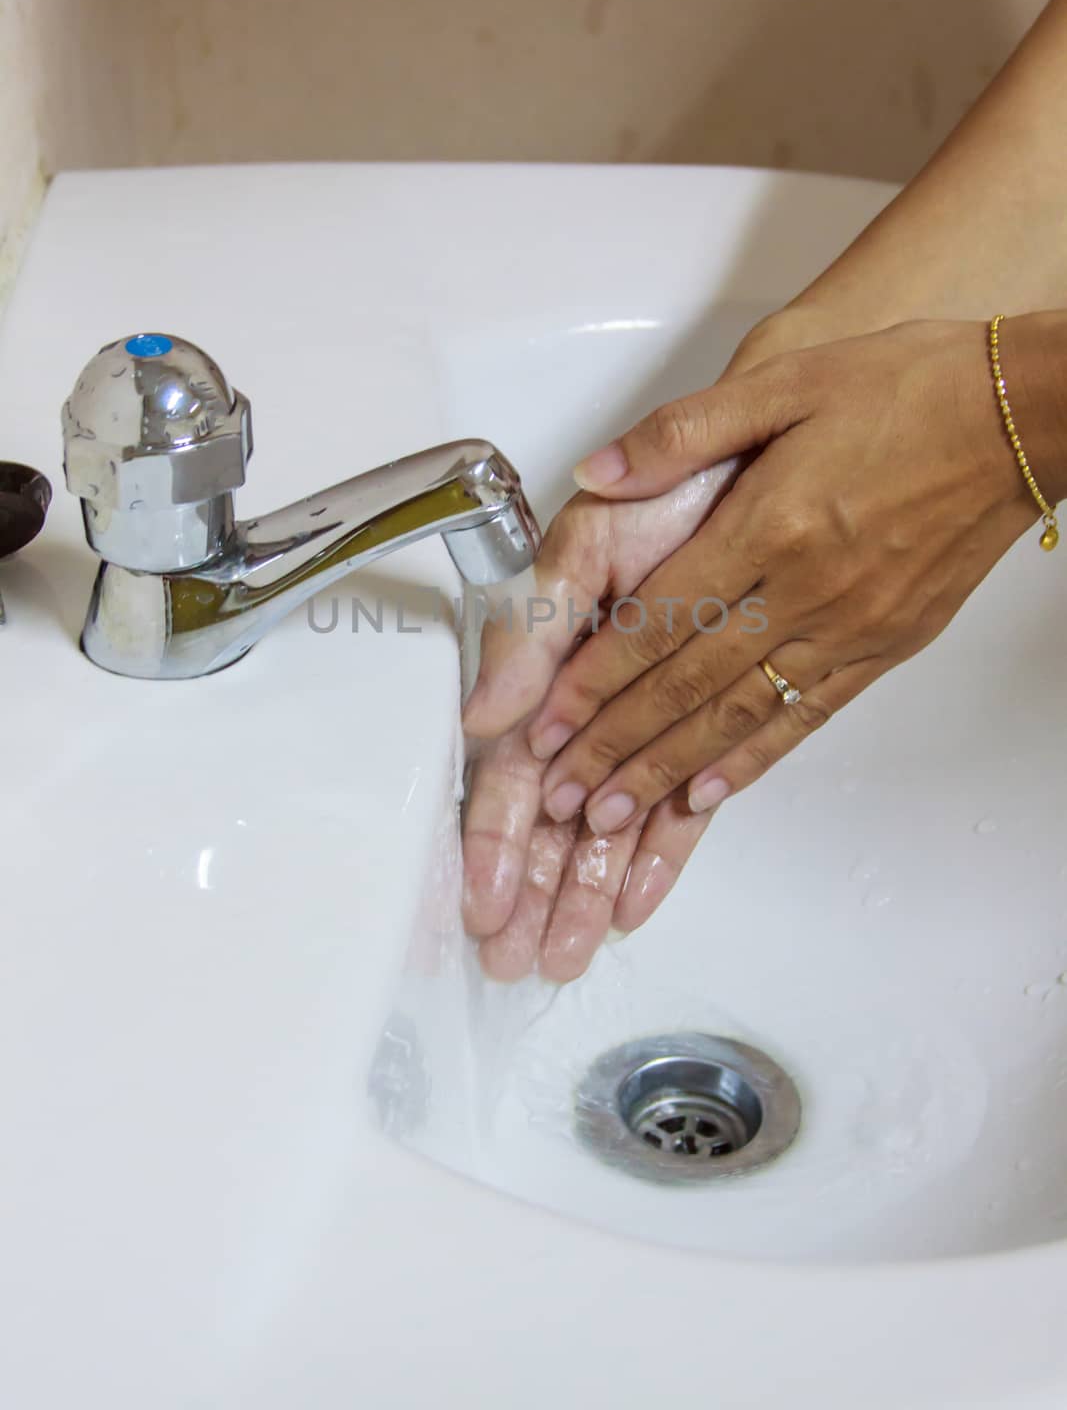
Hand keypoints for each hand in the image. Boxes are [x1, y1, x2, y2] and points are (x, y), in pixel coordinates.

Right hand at [461, 464, 737, 980]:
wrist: (760, 464)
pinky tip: (634, 902)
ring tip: (564, 953)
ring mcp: (650, 716)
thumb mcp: (583, 546)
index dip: (490, 836)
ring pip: (612, 821)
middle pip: (553, 814)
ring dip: (584, 886)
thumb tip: (486, 717)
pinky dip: (659, 853)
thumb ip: (532, 629)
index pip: (510, 768)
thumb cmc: (665, 495)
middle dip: (531, 888)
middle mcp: (594, 699)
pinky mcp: (708, 722)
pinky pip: (684, 802)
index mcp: (550, 661)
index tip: (481, 898)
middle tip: (512, 955)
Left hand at [526, 319, 1035, 836]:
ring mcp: (848, 628)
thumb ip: (683, 432)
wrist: (1023, 419)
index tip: (545, 723)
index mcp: (770, 525)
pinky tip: (706, 794)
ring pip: (738, 715)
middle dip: (613, 744)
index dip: (594, 678)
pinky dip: (751, 761)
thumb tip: (598, 470)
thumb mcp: (785, 381)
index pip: (658, 621)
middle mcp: (805, 591)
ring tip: (610, 812)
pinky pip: (805, 717)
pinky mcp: (885, 648)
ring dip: (666, 768)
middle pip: (686, 684)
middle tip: (557, 793)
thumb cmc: (907, 388)